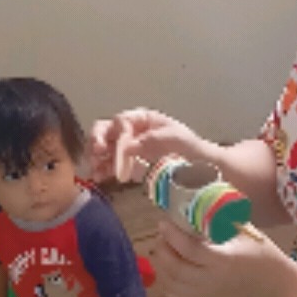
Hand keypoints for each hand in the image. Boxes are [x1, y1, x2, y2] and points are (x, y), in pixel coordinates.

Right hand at [90, 105, 208, 188]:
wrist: (201, 168)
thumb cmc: (191, 147)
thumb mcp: (176, 138)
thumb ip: (153, 139)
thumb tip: (129, 145)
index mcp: (142, 119)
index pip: (122, 121)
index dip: (119, 134)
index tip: (122, 149)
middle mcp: (131, 131)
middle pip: (106, 130)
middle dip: (98, 140)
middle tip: (97, 153)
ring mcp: (128, 148)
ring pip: (104, 147)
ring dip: (96, 157)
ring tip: (95, 169)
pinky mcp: (128, 165)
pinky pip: (110, 165)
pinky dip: (102, 170)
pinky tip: (99, 177)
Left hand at [139, 208, 289, 296]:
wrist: (274, 283)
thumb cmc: (261, 252)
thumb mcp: (243, 229)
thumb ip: (218, 219)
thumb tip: (193, 202)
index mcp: (224, 260)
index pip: (189, 249)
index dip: (172, 235)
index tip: (164, 222)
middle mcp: (213, 280)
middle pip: (176, 269)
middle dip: (163, 250)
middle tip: (162, 235)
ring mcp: (208, 295)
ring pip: (173, 285)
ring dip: (162, 267)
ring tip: (163, 250)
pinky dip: (168, 286)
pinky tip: (168, 273)